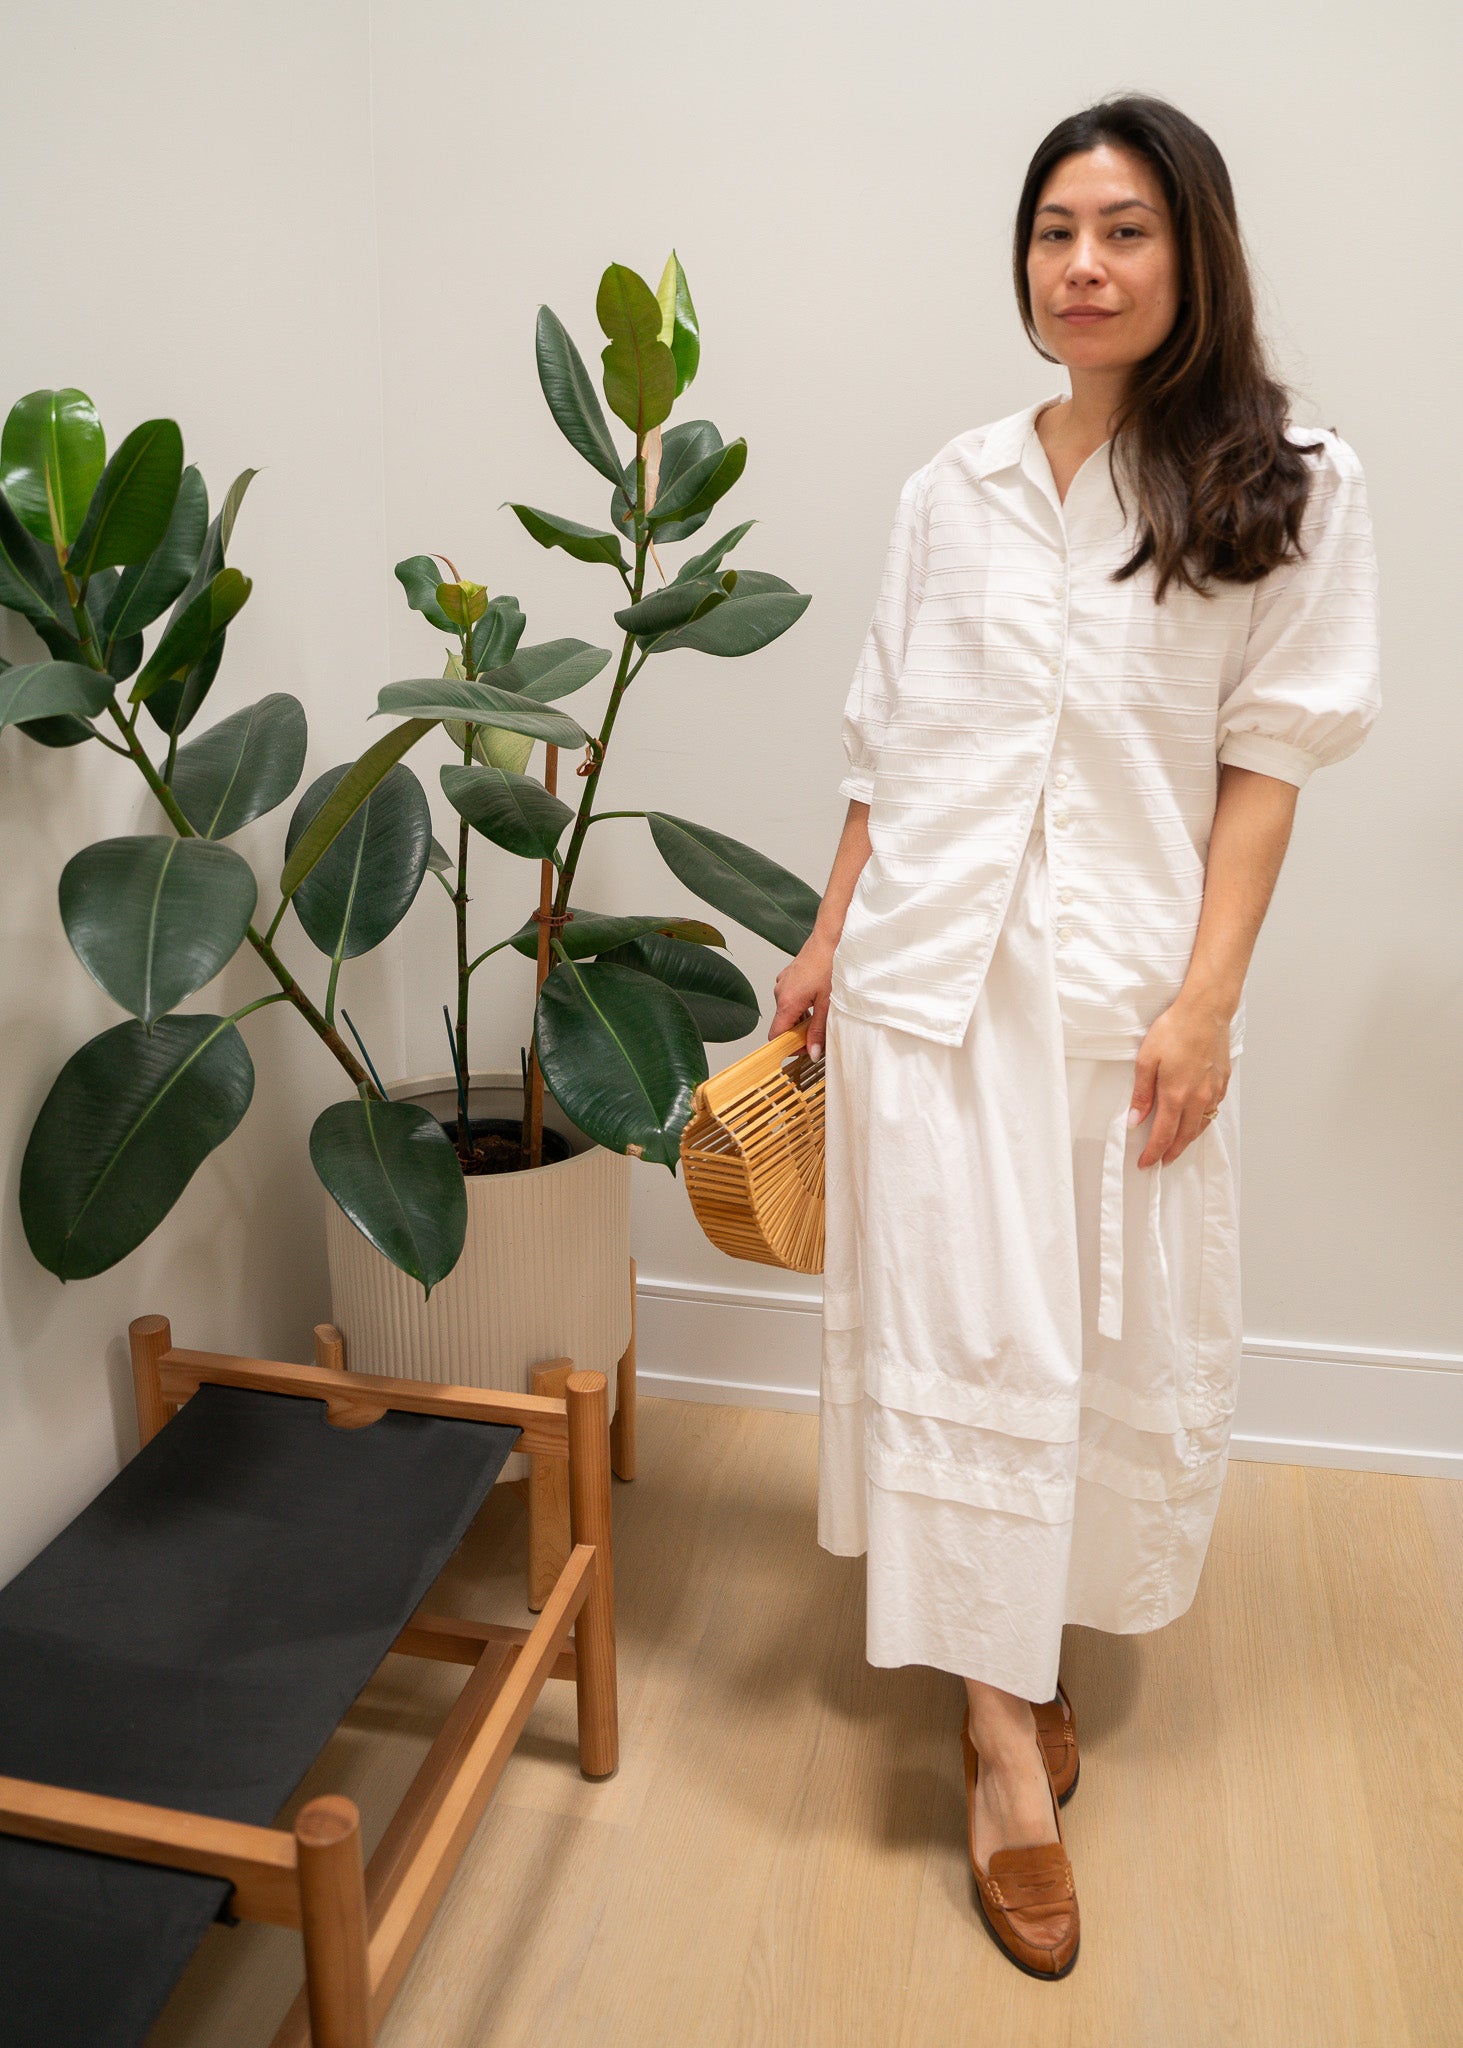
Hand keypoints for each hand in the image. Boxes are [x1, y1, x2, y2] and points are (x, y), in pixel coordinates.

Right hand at [770, 932, 835, 1057]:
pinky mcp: (788, 977)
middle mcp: (780, 993)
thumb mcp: (828, 1004)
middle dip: (798, 1033)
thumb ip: (819, 1030)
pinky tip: (817, 1001)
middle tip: (819, 1035)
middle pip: (782, 1024)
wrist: (831, 939)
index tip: (802, 1051)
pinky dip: (801, 1005)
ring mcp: (783, 983)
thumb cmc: (830, 965)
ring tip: (821, 1014)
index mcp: (787, 1002)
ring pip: (787, 1011)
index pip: (775, 1035)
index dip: (786, 1047)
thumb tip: (813, 1051)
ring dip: (801, 1018)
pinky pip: (790, 998)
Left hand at [1128, 994, 1230, 1166]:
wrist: (1205, 1011)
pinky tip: (1196, 1120)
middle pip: (1185, 1137)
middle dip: (1171, 1153)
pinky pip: (1213, 1111)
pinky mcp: (1223, 1082)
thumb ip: (1142, 1093)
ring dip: (1188, 1140)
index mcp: (1176, 1095)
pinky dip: (1202, 1122)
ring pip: (1201, 1126)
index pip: (1163, 1136)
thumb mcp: (1146, 1060)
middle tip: (1161, 1161)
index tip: (1146, 1163)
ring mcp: (1213, 1091)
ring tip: (1176, 1146)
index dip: (1153, 1153)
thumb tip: (1135, 1120)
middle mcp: (1198, 1098)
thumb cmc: (1175, 1030)